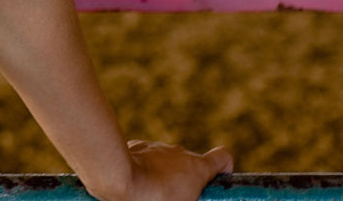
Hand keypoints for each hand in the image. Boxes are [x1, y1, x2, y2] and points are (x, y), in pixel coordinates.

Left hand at [95, 139, 232, 200]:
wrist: (119, 179)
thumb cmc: (153, 198)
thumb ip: (189, 195)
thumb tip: (186, 193)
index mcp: (198, 167)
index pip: (224, 157)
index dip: (223, 169)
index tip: (215, 182)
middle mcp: (181, 152)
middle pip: (190, 166)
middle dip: (185, 182)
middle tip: (172, 198)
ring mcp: (159, 147)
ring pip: (166, 163)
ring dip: (162, 176)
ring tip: (148, 193)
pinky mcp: (138, 147)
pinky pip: (146, 159)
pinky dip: (143, 168)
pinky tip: (133, 182)